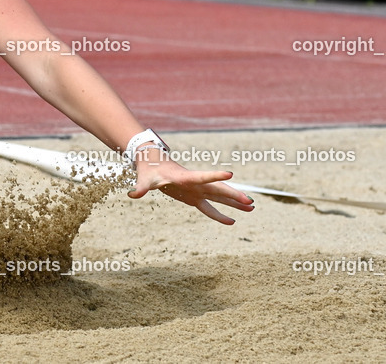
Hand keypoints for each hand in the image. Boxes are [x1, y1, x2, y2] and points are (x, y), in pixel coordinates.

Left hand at [128, 155, 254, 223]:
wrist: (153, 164)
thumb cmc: (149, 171)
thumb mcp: (144, 179)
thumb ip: (141, 187)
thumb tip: (133, 194)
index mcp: (184, 177)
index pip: (201, 176)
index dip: (214, 176)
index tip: (230, 174)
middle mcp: (194, 184)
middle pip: (217, 189)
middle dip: (233, 195)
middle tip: (250, 202)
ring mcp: (196, 191)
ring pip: (219, 197)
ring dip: (234, 203)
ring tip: (252, 208)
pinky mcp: (194, 197)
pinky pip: (210, 208)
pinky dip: (220, 214)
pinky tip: (232, 221)